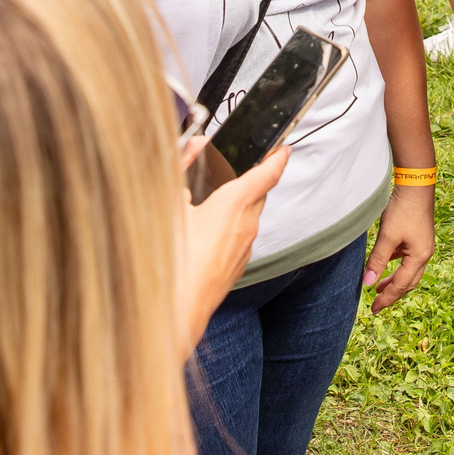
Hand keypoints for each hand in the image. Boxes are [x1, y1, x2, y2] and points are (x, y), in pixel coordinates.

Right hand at [178, 140, 287, 346]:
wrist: (179, 307)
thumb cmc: (174, 258)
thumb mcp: (171, 203)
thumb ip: (182, 167)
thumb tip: (193, 147)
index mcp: (234, 204)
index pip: (267, 173)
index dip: (277, 157)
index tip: (283, 148)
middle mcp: (247, 224)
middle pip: (258, 193)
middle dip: (251, 179)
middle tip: (238, 169)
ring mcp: (245, 247)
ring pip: (249, 216)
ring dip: (237, 205)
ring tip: (211, 202)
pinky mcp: (238, 264)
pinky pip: (240, 237)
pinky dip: (230, 228)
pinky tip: (205, 232)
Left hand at [364, 181, 436, 311]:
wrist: (416, 187)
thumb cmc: (403, 210)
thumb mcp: (387, 237)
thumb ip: (377, 260)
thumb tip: (367, 283)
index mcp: (419, 257)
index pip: (401, 286)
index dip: (386, 298)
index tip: (373, 309)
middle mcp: (424, 255)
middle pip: (408, 283)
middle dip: (392, 293)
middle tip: (376, 304)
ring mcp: (423, 247)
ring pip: (408, 272)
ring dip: (394, 281)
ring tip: (378, 288)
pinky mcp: (418, 239)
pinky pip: (407, 260)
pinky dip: (396, 267)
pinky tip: (386, 265)